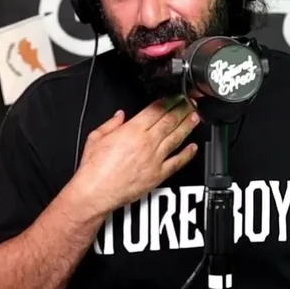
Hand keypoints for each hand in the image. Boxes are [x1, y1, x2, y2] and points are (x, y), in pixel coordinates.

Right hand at [70, 98, 200, 214]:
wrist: (96, 191)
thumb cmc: (94, 168)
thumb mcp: (96, 137)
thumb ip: (110, 124)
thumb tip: (119, 116)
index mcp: (132, 130)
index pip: (155, 110)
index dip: (167, 101)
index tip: (174, 97)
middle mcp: (147, 142)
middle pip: (169, 121)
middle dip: (182, 110)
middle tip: (190, 103)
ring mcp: (155, 158)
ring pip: (176, 138)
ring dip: (187, 126)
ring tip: (195, 118)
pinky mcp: (158, 174)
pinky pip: (177, 162)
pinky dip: (187, 154)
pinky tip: (193, 148)